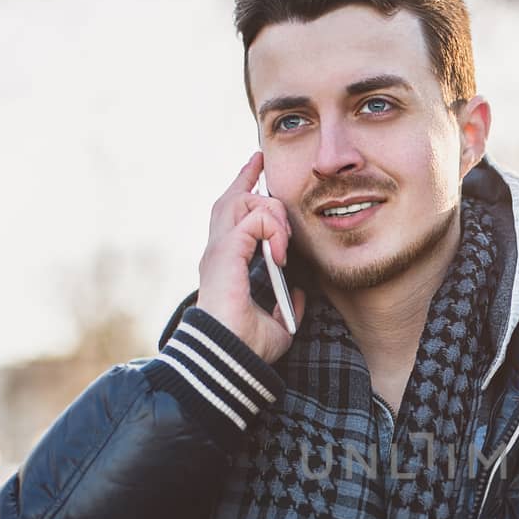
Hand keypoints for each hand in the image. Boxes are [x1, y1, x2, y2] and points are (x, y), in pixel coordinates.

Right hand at [196, 151, 305, 362]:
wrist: (232, 360)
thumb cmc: (247, 347)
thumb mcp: (277, 322)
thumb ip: (287, 303)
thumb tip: (300, 291)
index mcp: (226, 264)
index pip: (231, 217)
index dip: (243, 190)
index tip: (255, 170)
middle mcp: (218, 252)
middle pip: (230, 199)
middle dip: (246, 176)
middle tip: (260, 159)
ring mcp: (219, 250)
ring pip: (242, 202)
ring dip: (271, 214)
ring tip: (284, 245)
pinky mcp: (225, 253)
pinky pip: (254, 220)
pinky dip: (273, 230)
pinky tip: (281, 254)